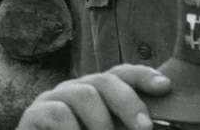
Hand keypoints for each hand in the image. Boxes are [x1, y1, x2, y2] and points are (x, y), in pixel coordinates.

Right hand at [16, 65, 170, 129]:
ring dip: (102, 124)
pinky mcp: (33, 114)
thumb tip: (156, 126)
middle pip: (105, 80)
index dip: (143, 76)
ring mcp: (53, 100)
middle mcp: (77, 91)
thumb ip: (130, 127)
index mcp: (99, 96)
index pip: (121, 75)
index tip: (165, 87)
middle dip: (129, 102)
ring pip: (85, 95)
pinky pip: (59, 113)